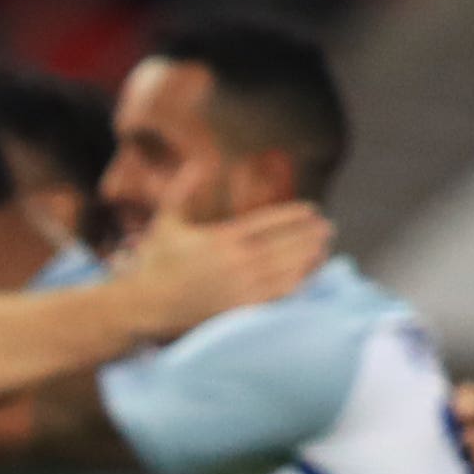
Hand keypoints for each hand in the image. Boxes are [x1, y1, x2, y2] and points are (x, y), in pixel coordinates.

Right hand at [119, 202, 332, 336]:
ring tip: (324, 248)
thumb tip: (200, 163)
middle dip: (309, 235)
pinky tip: (307, 275)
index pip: (269, 223)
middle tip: (328, 227)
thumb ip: (183, 190)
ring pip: (286, 271)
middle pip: (284, 247)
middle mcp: (236, 265)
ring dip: (309, 258)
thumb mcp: (166, 221)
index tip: (312, 210)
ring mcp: (240, 289)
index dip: (294, 216)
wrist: (145, 306)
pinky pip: (277, 296)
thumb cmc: (155, 262)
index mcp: (222, 240)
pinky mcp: (240, 310)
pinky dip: (297, 283)